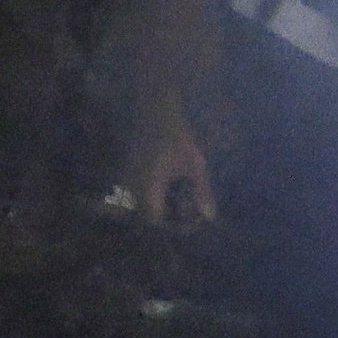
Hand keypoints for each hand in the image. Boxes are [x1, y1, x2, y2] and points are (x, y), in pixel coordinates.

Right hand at [125, 96, 216, 229]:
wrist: (157, 111)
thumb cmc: (179, 138)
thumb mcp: (196, 165)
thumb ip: (202, 192)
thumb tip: (210, 216)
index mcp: (149, 187)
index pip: (153, 219)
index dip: (168, 225)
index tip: (184, 223)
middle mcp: (134, 184)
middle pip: (145, 212)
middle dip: (163, 216)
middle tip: (183, 212)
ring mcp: (128, 175)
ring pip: (139, 200)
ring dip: (156, 204)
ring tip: (176, 199)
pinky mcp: (128, 167)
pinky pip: (136, 188)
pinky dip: (150, 192)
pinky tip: (166, 186)